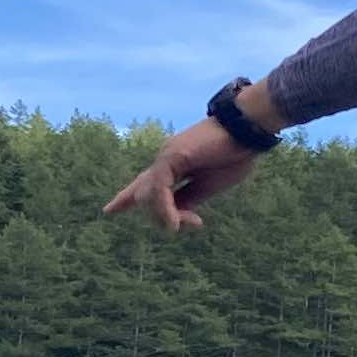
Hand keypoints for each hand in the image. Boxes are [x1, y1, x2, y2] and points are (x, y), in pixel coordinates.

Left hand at [106, 117, 268, 232]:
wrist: (247, 131)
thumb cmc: (234, 155)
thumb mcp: (209, 186)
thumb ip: (189, 199)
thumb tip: (172, 217)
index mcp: (173, 166)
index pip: (144, 184)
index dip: (126, 199)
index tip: (109, 211)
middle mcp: (164, 160)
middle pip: (143, 195)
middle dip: (158, 217)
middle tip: (192, 223)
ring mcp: (166, 156)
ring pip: (149, 195)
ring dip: (165, 216)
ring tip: (182, 225)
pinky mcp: (172, 155)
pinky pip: (159, 188)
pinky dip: (166, 209)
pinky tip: (175, 223)